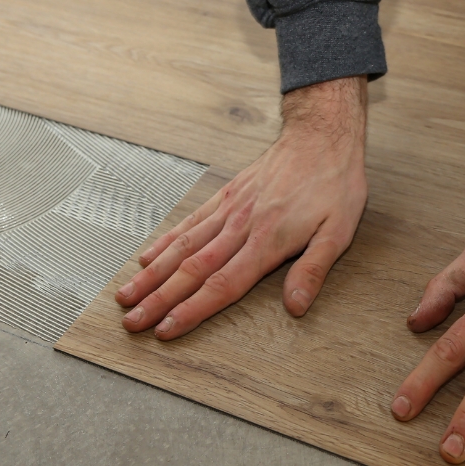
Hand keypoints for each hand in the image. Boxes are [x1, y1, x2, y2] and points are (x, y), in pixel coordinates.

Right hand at [115, 76, 367, 338]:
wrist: (320, 136)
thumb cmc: (334, 184)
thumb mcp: (338, 231)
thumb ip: (313, 270)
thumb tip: (296, 307)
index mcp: (267, 241)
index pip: (222, 285)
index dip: (192, 310)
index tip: (166, 329)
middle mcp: (241, 227)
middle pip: (191, 270)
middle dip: (159, 299)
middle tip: (132, 322)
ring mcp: (229, 210)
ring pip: (182, 247)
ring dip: (151, 274)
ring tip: (126, 295)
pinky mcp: (225, 196)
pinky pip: (190, 223)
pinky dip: (164, 242)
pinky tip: (147, 257)